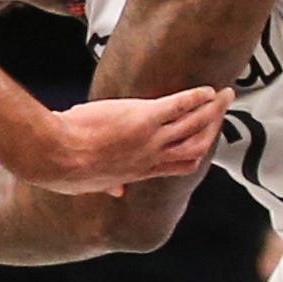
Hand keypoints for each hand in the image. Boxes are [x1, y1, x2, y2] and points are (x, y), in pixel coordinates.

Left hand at [32, 86, 232, 195]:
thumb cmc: (66, 169)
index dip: (198, 151)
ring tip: (226, 95)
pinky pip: (179, 106)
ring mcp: (150, 139)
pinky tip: (208, 89)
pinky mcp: (144, 118)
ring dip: (213, 109)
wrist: (57, 156)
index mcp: (140, 171)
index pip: (181, 164)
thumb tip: (114, 192)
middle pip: (196, 145)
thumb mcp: (91, 184)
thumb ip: (108, 185)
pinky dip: (196, 97)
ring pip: (194, 125)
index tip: (206, 138)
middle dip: (214, 127)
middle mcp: (151, 157)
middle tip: (223, 111)